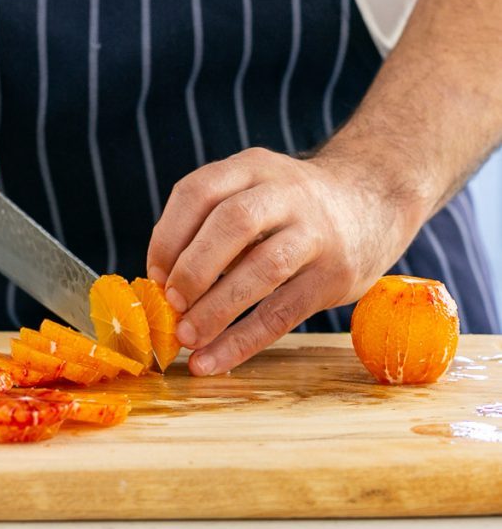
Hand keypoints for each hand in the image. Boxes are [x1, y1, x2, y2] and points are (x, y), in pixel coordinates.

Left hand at [146, 147, 423, 374]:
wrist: (374, 201)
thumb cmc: (291, 207)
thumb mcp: (254, 191)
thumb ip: (213, 225)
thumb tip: (162, 285)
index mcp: (253, 167)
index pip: (198, 191)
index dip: (168, 236)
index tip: (155, 275)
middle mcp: (287, 192)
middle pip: (233, 223)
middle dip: (193, 268)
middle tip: (171, 303)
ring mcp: (316, 233)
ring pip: (263, 268)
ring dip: (216, 309)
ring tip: (187, 338)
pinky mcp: (334, 275)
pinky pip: (282, 313)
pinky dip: (241, 342)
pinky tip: (212, 361)